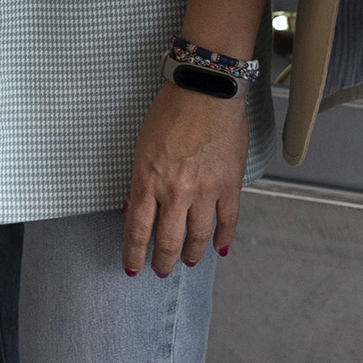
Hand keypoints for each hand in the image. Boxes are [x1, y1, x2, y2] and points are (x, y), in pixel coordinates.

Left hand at [121, 82, 247, 274]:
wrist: (205, 92)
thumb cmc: (170, 112)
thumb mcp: (142, 147)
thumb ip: (142, 180)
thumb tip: (136, 207)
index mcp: (147, 180)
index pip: (137, 230)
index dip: (134, 254)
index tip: (132, 267)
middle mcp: (175, 192)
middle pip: (168, 241)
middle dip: (163, 261)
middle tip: (161, 270)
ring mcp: (205, 191)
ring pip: (198, 237)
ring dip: (191, 253)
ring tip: (187, 260)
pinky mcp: (229, 185)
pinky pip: (228, 221)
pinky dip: (224, 239)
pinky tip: (220, 249)